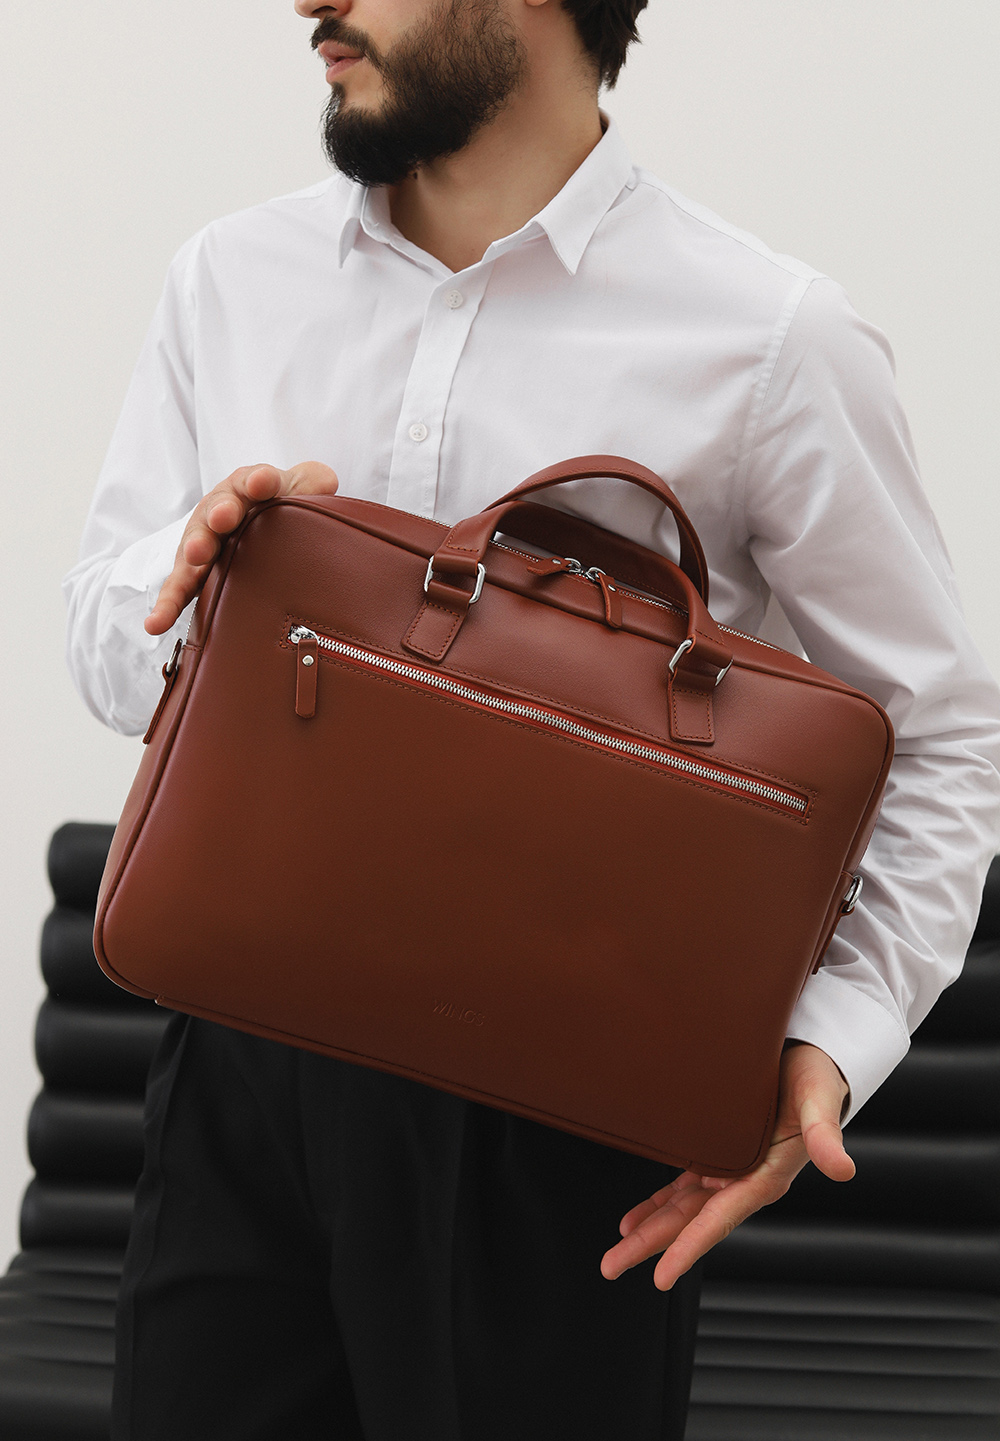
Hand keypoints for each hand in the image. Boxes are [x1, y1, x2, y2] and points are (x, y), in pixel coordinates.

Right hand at [145, 462, 339, 635]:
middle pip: (217, 510)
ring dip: (194, 552)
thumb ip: (314, 483)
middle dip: (219, 513)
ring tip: (197, 557)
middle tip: (222, 518)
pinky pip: (178, 590)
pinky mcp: (194, 574)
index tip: (262, 482)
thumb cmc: (281, 503)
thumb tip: (325, 483)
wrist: (259, 523)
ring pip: (194, 547)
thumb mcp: (302, 487)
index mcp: (247, 487)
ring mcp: (204, 542)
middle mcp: (219, 511)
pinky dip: (167, 605)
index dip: (259, 480)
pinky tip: (155, 623)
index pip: (253, 479)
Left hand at [601, 1041, 853, 1289]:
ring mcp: (729, 1169)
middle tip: (612, 1267)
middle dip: (652, 1245)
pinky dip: (659, 1202)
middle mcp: (743, 1180)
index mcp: (764, 1178)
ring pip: (681, 1208)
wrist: (812, 1057)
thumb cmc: (818, 1078)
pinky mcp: (718, 1151)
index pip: (718, 1221)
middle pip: (690, 1222)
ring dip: (650, 1229)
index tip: (661, 1276)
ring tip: (619, 1248)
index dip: (688, 1249)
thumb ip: (825, 1136)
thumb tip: (843, 1169)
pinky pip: (683, 1186)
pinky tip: (636, 1216)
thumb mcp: (820, 1103)